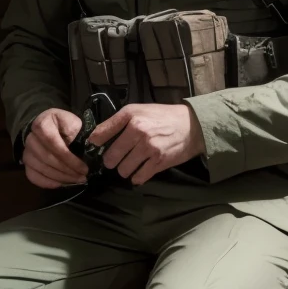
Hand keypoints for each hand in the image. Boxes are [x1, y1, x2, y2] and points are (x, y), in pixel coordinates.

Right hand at [22, 108, 88, 189]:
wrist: (51, 129)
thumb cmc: (65, 126)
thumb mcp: (75, 123)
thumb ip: (80, 133)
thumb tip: (89, 146)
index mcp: (42, 124)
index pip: (53, 143)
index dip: (69, 158)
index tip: (84, 168)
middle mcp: (30, 138)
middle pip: (47, 158)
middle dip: (67, 171)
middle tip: (82, 177)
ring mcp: (26, 152)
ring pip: (41, 169)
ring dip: (60, 178)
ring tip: (75, 180)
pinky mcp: (26, 164)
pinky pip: (33, 176)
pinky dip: (47, 182)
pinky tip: (60, 183)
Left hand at [88, 102, 204, 186]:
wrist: (192, 126)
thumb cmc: (162, 117)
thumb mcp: (138, 110)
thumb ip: (118, 121)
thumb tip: (96, 138)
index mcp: (130, 116)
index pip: (101, 134)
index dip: (95, 143)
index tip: (96, 147)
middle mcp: (138, 131)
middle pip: (110, 157)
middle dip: (111, 161)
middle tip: (116, 159)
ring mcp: (149, 148)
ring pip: (123, 170)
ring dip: (125, 170)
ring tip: (131, 164)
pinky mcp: (159, 162)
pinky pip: (138, 178)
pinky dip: (137, 177)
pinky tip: (140, 170)